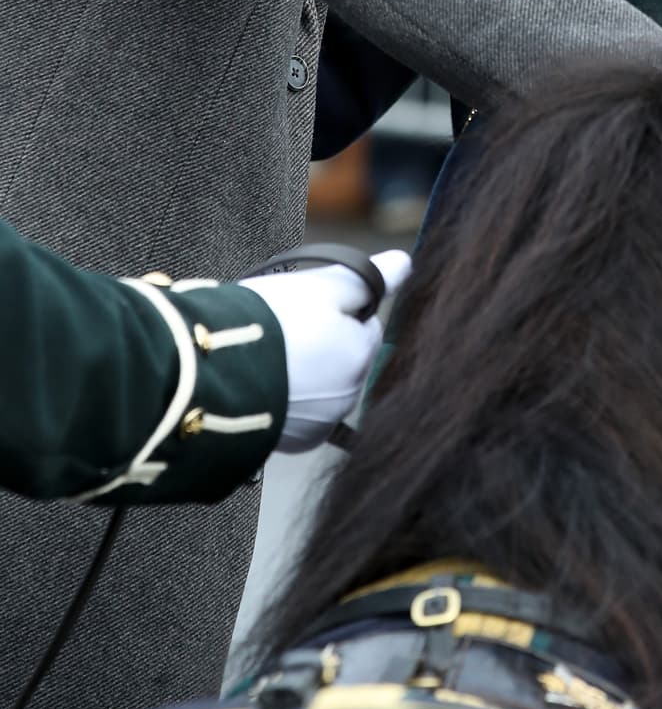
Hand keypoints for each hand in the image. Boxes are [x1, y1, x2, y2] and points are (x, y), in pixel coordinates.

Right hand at [239, 249, 410, 451]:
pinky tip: (262, 386)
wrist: (208, 374)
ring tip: (266, 358)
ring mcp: (319, 425)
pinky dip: (286, 402)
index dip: (336, 310)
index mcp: (360, 356)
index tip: (304, 308)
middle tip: (281, 331)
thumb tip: (406, 264)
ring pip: (321, 389)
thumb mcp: (322, 285)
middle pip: (345, 359)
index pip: (365, 325)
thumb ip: (370, 278)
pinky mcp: (290, 444)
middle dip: (322, 345)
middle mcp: (349, 397)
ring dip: (304, 375)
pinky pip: (298, 416)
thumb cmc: (268, 323)